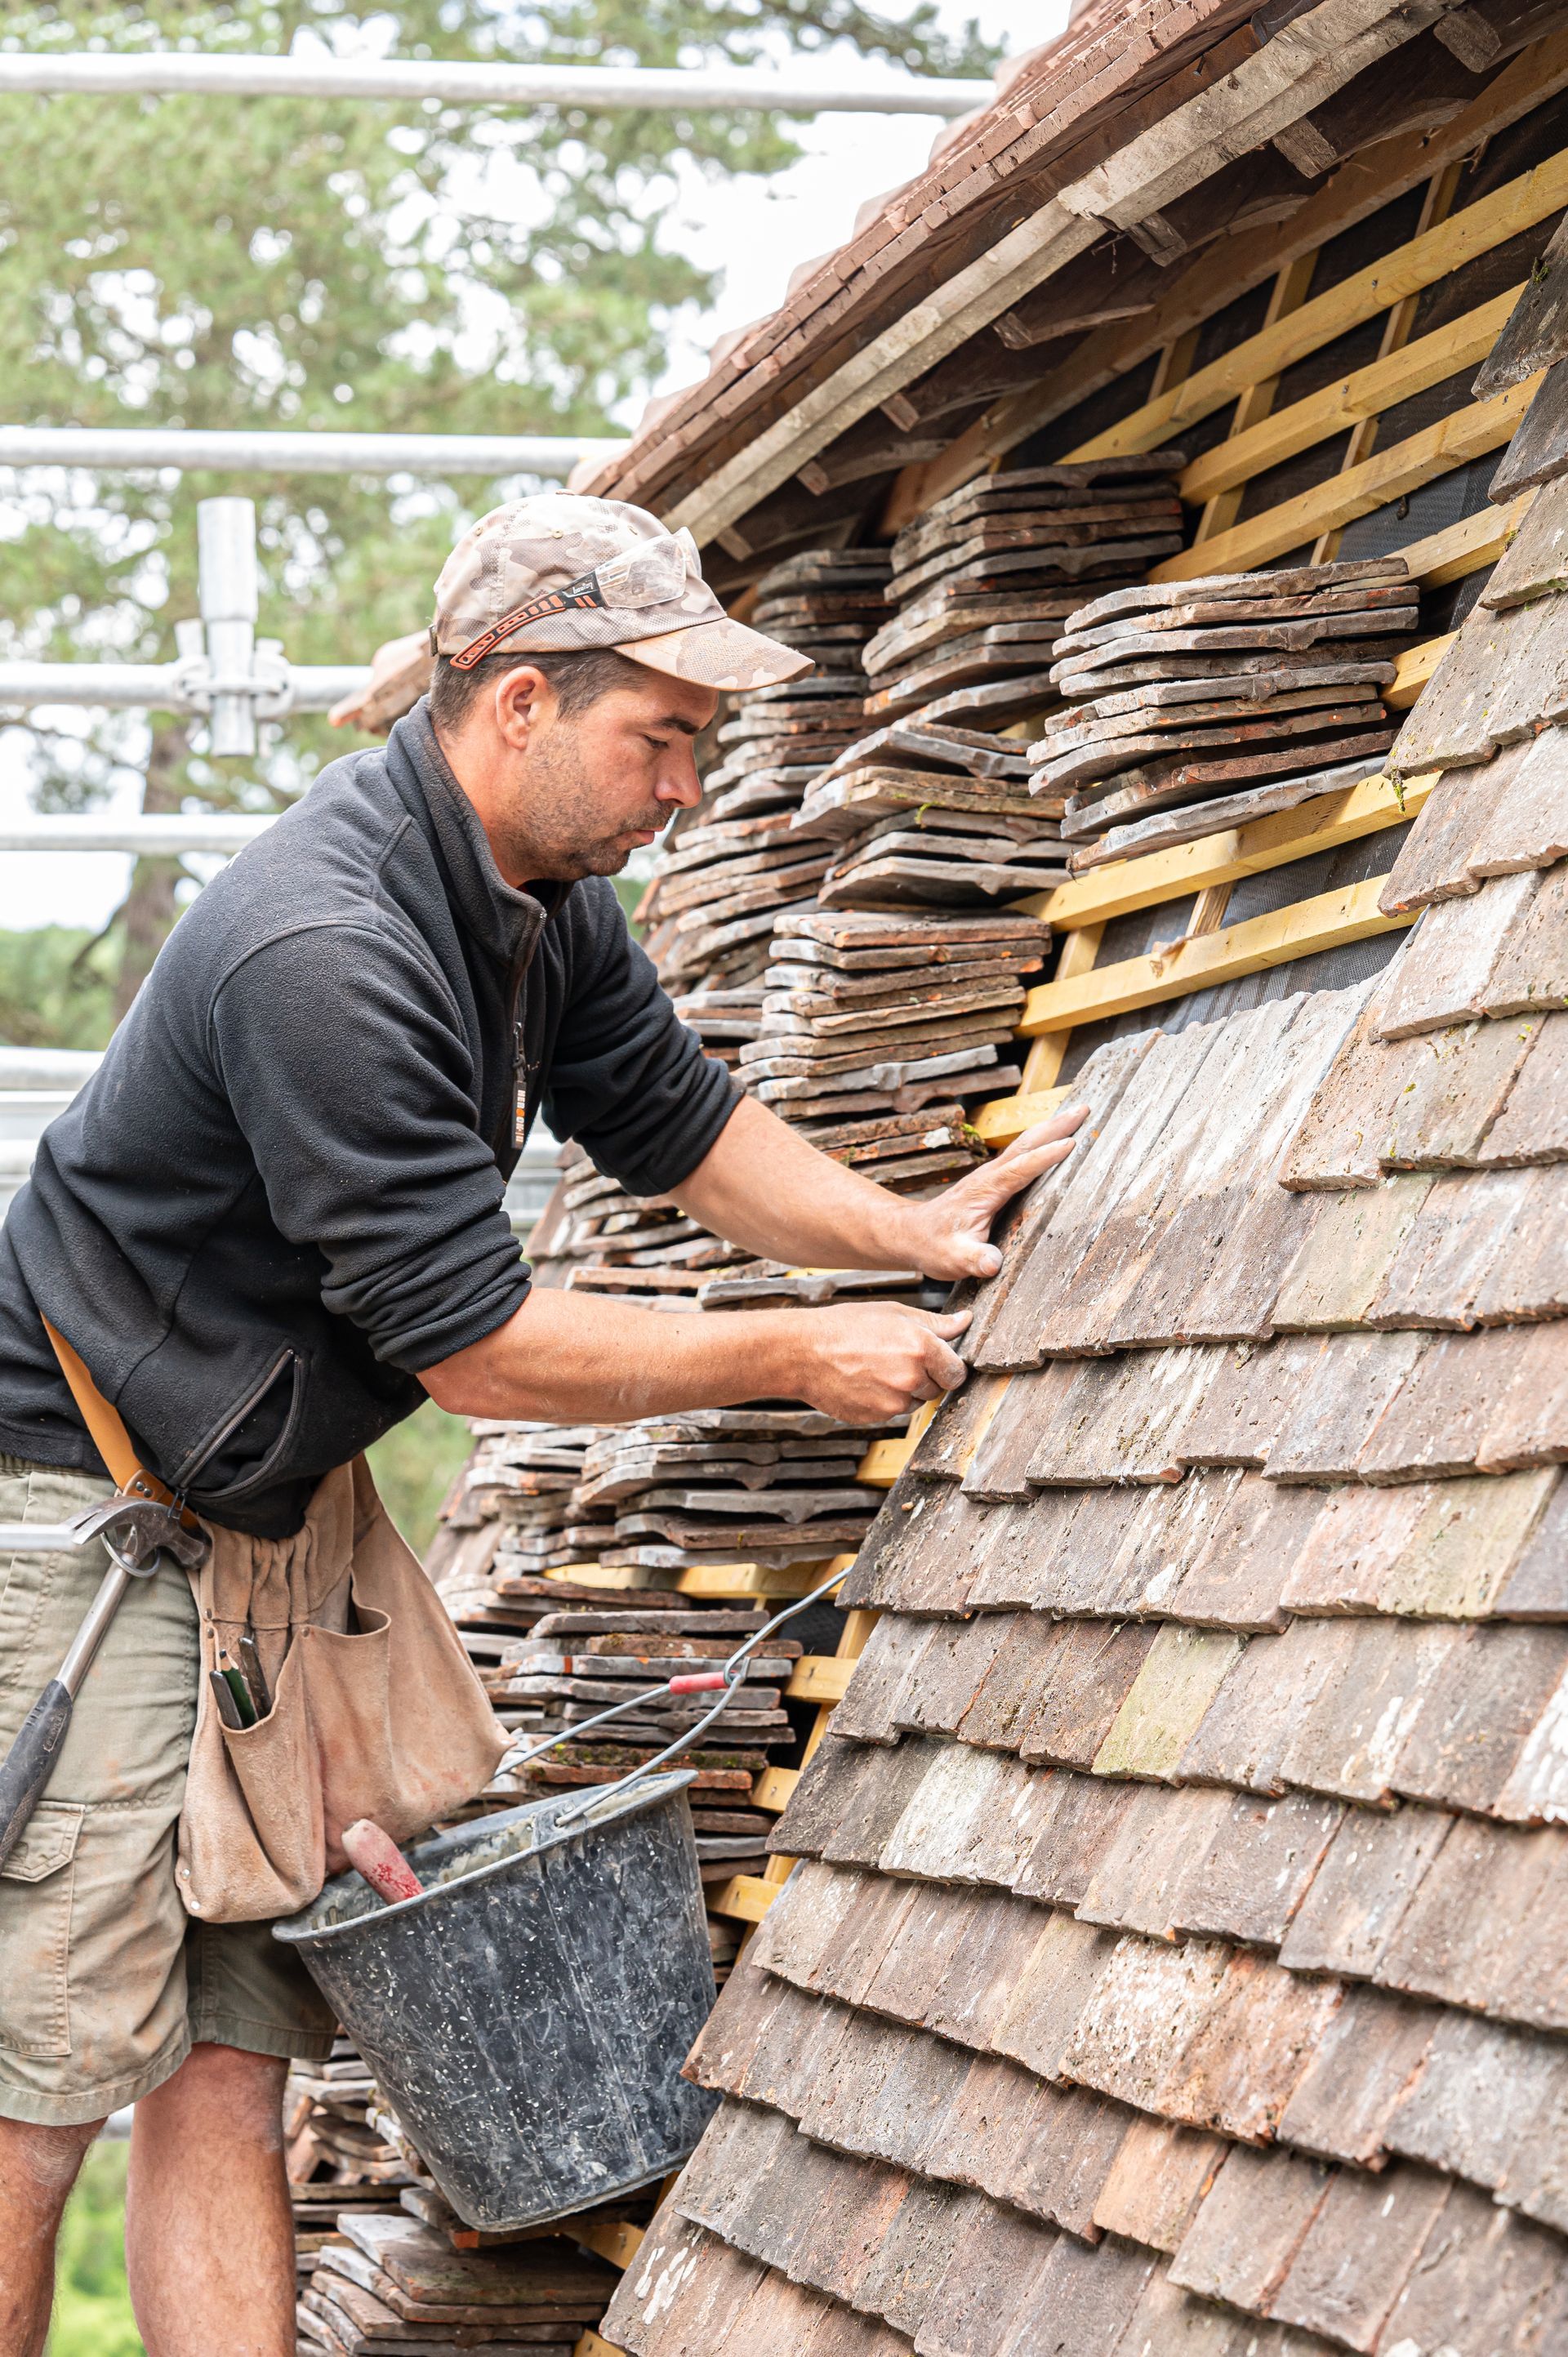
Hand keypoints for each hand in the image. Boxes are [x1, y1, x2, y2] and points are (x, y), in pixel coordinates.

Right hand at [788, 1303, 970, 1423]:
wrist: (804, 1353)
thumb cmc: (847, 1326)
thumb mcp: (895, 1313)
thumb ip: (936, 1323)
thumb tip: (965, 1321)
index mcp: (922, 1349)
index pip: (957, 1372)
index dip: (947, 1367)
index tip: (935, 1361)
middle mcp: (912, 1379)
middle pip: (937, 1389)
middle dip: (925, 1377)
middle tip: (897, 1359)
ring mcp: (893, 1403)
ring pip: (914, 1402)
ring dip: (905, 1390)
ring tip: (876, 1368)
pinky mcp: (876, 1418)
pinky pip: (892, 1413)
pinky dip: (884, 1400)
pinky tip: (865, 1381)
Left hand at [898, 1104, 1088, 1281]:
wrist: (913, 1234)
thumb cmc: (934, 1245)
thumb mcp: (953, 1259)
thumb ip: (973, 1259)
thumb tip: (993, 1263)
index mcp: (984, 1190)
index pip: (1020, 1169)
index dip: (1046, 1156)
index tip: (1072, 1144)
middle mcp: (989, 1176)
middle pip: (1026, 1144)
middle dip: (1056, 1126)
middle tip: (1085, 1109)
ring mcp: (991, 1175)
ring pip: (1025, 1144)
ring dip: (1052, 1127)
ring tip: (1079, 1113)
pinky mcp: (994, 1179)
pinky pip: (1023, 1154)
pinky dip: (1042, 1140)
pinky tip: (1055, 1137)